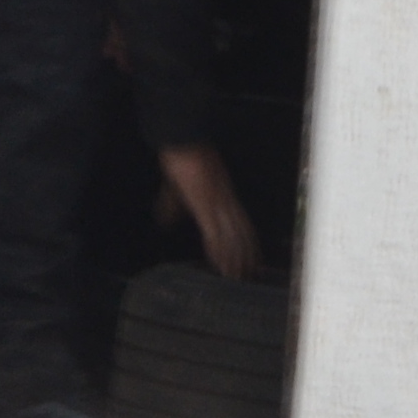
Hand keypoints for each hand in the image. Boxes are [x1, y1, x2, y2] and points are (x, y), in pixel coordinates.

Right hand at [156, 145, 265, 281]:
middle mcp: (226, 202)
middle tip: (249, 275)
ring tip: (237, 276)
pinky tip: (220, 263)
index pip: (241, 224)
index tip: (252, 259)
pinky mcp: (205, 205)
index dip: (248, 243)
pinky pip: (215, 233)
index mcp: (224, 197)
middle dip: (246, 256)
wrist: (182, 140)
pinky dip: (219, 251)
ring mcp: (218, 203)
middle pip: (241, 234)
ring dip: (234, 259)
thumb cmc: (181, 158)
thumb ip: (172, 206)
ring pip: (232, 237)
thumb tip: (165, 221)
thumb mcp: (176, 188)